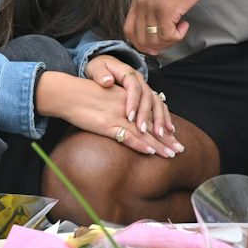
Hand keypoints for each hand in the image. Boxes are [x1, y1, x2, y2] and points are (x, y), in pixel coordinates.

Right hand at [38, 71, 175, 156]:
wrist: (67, 93)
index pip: (150, 113)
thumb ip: (120, 106)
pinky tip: (150, 151)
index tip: (174, 136)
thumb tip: (128, 118)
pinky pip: (127, 136)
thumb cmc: (84, 95)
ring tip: (171, 154)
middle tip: (180, 149)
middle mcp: (126, 106)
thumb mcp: (107, 97)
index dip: (163, 126)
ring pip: (143, 132)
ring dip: (159, 144)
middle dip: (166, 138)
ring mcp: (117, 116)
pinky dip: (140, 144)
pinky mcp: (107, 125)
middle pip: (151, 124)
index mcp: (127, 98)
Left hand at [84, 54, 176, 140]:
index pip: (134, 87)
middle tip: (142, 130)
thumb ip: (100, 74)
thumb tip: (107, 81)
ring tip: (159, 133)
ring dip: (160, 119)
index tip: (129, 117)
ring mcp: (146, 88)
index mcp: (128, 73)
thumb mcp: (96, 67)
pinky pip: (160, 106)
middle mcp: (140, 80)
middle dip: (147, 115)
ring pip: (157, 102)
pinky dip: (165, 118)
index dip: (133, 102)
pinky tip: (169, 129)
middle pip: (148, 97)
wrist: (106, 64)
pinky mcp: (148, 96)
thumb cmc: (99, 68)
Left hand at [125, 0, 205, 55]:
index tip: (153, 46)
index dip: (140, 43)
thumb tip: (154, 30)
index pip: (129, 30)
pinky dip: (178, 36)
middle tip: (170, 40)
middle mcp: (141, 4)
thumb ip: (151, 7)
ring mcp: (152, 8)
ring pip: (154, 40)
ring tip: (179, 30)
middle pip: (140, 39)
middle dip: (156, 46)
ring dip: (169, 41)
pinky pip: (168, 36)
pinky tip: (184, 26)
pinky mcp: (166, 11)